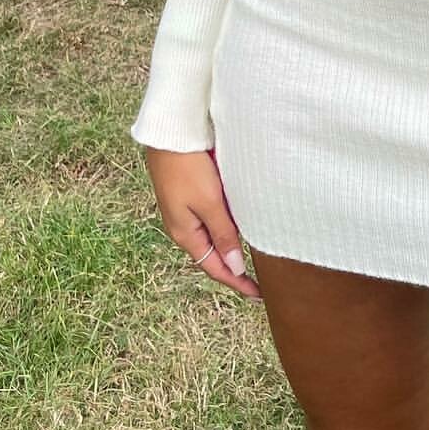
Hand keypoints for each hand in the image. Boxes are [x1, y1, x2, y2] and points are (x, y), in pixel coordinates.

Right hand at [141, 145, 261, 300]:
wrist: (168, 134)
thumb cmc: (188, 167)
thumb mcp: (209, 203)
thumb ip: (223, 234)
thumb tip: (234, 267)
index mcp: (185, 234)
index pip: (215, 267)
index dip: (236, 282)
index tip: (258, 295)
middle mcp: (184, 226)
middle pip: (213, 255)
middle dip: (234, 269)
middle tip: (260, 279)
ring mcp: (185, 210)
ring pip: (212, 237)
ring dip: (230, 248)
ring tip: (253, 258)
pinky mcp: (189, 194)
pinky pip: (210, 219)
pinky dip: (225, 228)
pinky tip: (238, 226)